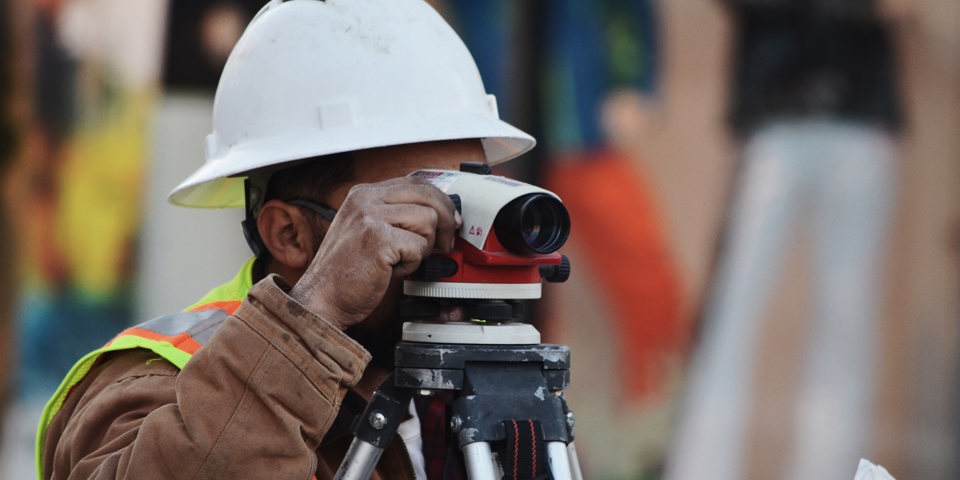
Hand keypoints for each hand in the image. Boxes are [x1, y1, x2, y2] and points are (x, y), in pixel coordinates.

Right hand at [289, 177, 460, 329]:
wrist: (322, 299)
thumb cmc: (346, 272)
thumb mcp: (368, 231)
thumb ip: (396, 216)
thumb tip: (439, 214)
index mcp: (363, 193)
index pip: (416, 183)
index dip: (439, 201)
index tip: (451, 220)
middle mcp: (365, 199)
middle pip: (428, 195)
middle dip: (445, 221)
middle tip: (446, 243)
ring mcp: (370, 217)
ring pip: (428, 220)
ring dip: (423, 247)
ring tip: (401, 260)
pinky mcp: (378, 239)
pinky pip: (418, 246)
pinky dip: (411, 263)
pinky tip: (392, 270)